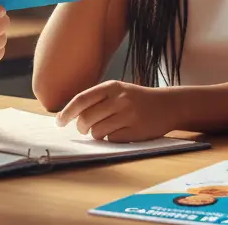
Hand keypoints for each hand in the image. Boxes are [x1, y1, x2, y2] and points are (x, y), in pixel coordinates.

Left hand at [55, 80, 173, 142]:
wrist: (168, 105)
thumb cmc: (137, 99)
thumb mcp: (118, 91)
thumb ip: (97, 100)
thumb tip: (70, 116)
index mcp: (111, 87)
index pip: (81, 99)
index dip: (67, 112)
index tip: (58, 122)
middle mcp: (119, 99)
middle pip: (86, 119)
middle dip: (81, 128)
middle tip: (84, 129)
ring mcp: (127, 115)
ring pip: (97, 132)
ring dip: (96, 134)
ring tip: (105, 129)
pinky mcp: (135, 131)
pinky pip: (111, 140)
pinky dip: (110, 139)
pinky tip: (119, 132)